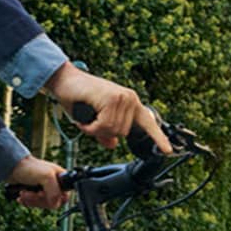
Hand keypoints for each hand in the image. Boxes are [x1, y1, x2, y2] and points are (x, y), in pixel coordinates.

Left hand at [6, 154, 70, 209]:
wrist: (11, 166)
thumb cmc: (29, 168)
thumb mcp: (46, 177)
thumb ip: (55, 192)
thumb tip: (54, 204)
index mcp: (60, 178)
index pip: (64, 196)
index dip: (54, 199)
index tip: (43, 194)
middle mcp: (53, 184)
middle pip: (52, 202)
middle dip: (39, 199)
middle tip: (30, 193)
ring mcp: (43, 188)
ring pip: (42, 204)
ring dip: (31, 200)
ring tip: (23, 193)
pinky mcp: (34, 192)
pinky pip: (34, 204)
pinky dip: (27, 202)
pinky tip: (21, 197)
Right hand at [44, 65, 169, 153]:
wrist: (64, 80)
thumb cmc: (77, 97)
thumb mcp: (93, 119)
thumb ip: (104, 132)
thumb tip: (113, 144)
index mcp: (129, 102)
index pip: (148, 122)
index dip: (158, 138)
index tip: (167, 150)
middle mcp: (130, 98)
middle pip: (122, 133)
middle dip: (103, 132)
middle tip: (90, 122)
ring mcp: (122, 98)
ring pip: (113, 130)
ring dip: (95, 129)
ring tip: (86, 118)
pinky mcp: (112, 99)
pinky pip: (104, 126)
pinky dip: (90, 128)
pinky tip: (84, 119)